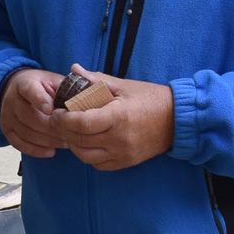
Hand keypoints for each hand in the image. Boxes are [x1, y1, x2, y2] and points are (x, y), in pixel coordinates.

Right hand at [0, 68, 66, 157]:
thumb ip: (65, 89)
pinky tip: (51, 151)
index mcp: (24, 83)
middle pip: (30, 117)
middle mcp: (11, 99)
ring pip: (26, 132)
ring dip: (48, 141)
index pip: (30, 91)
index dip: (40, 100)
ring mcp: (7, 116)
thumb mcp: (53, 81)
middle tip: (71, 133)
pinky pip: (19, 144)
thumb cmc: (42, 87)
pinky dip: (36, 150)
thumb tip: (82, 98)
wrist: (19, 90)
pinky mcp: (6, 130)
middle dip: (52, 127)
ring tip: (66, 143)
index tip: (52, 110)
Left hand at [51, 64, 172, 171]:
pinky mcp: (126, 162)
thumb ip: (96, 80)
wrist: (177, 120)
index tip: (56, 112)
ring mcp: (122, 154)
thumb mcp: (124, 86)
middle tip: (57, 120)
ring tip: (70, 131)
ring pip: (85, 156)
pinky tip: (86, 142)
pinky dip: (87, 155)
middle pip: (79, 140)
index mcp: (118, 117)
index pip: (82, 123)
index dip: (63, 119)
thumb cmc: (151, 99)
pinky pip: (98, 164)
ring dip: (73, 144)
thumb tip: (74, 69)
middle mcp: (119, 139)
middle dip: (63, 130)